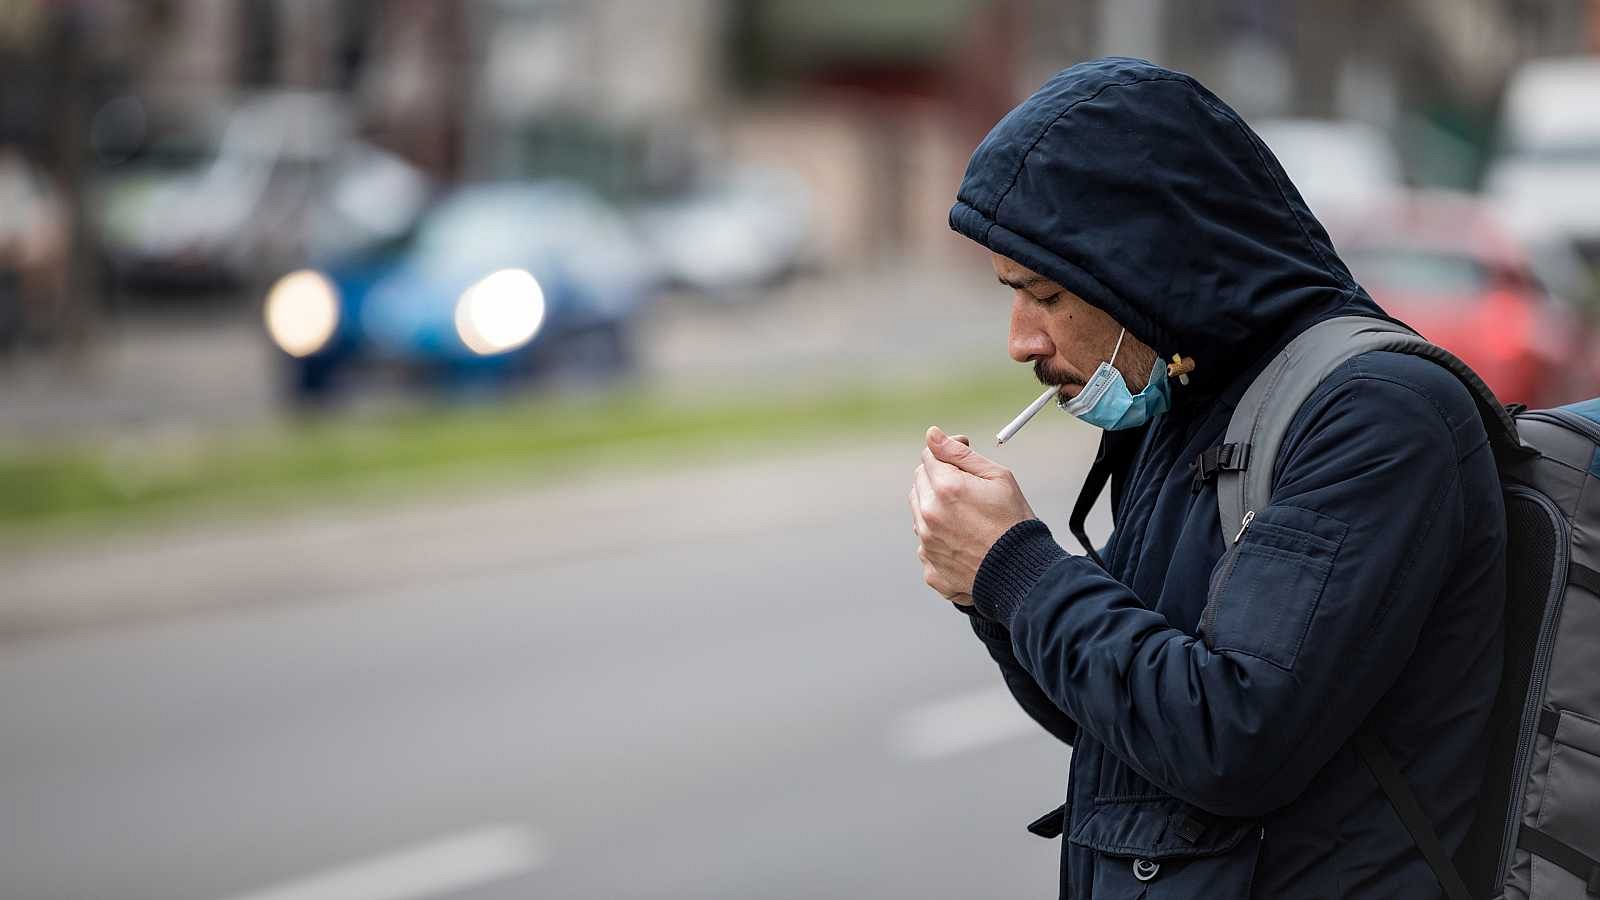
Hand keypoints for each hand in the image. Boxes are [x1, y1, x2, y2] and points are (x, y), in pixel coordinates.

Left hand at [910, 426, 1035, 605]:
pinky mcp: (930, 567)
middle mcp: (929, 516)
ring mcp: (927, 544)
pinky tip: (964, 542)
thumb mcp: (998, 477)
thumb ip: (959, 454)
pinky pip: (926, 544)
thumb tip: (932, 436)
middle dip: (940, 479)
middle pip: (920, 482)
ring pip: (919, 513)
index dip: (947, 454)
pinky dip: (940, 539)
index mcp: (945, 488)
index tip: (962, 460)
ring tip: (969, 518)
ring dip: (937, 508)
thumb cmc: (1015, 523)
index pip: (929, 456)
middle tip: (969, 491)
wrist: (1022, 573)